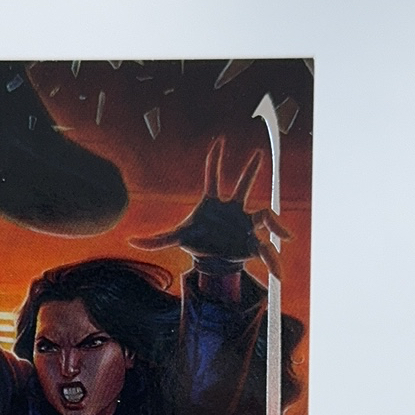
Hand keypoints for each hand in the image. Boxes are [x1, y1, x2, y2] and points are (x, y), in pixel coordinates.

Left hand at [131, 139, 289, 277]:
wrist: (212, 258)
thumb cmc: (196, 241)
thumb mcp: (175, 239)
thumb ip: (155, 240)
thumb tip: (130, 241)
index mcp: (213, 204)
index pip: (213, 177)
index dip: (214, 160)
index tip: (219, 141)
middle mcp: (232, 209)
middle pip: (243, 186)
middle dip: (250, 171)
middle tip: (257, 154)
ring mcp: (245, 223)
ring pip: (264, 216)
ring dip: (275, 223)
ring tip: (284, 233)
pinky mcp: (254, 241)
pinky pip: (267, 248)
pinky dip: (274, 260)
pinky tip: (279, 273)